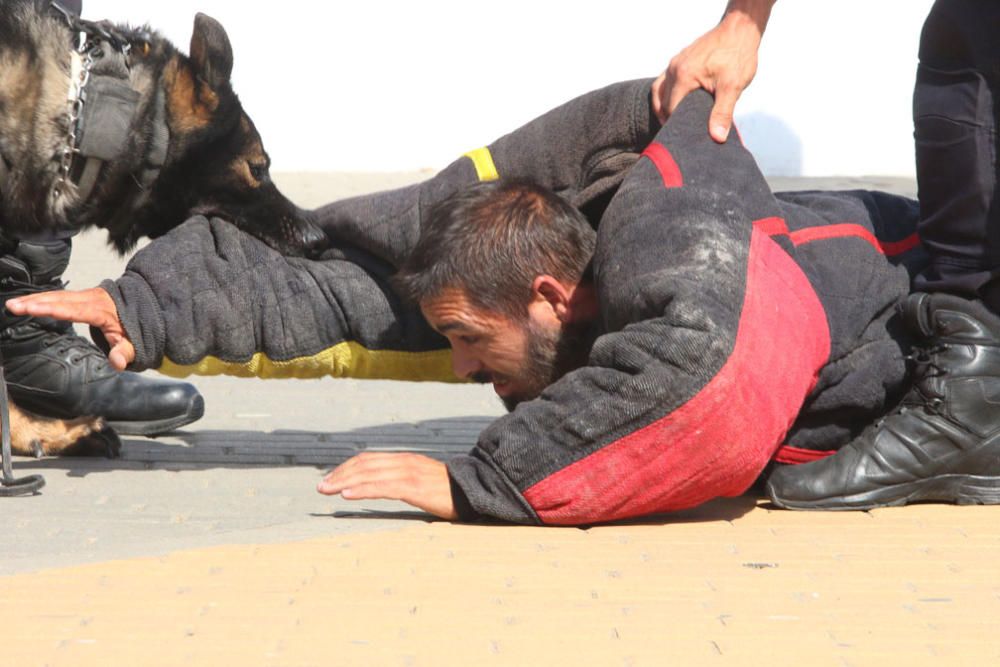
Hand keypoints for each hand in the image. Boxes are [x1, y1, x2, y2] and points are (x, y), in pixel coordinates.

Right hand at [5, 287, 135, 369]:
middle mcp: (91, 299)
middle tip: (13, 306)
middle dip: (35, 302)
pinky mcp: (80, 296)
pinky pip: (58, 296)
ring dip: (34, 299)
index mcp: (101, 310)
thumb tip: (118, 363)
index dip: (52, 309)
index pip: (73, 310)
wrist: (142, 308)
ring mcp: (85, 295)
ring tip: (13, 305)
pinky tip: (26, 302)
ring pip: (56, 295)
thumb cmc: (134, 328)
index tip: (32, 308)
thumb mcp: (133, 344)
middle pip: (59, 299)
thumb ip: (125, 353)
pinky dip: (41, 298)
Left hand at [317, 452, 456, 519]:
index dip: (347, 467)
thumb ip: (404, 481)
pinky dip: (361, 489)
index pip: (369, 459)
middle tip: (321, 486)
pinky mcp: (414, 487)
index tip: (331, 479)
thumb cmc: (450, 491)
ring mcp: (409, 473)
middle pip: (364, 464)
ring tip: (327, 490)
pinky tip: (347, 494)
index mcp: (405, 460)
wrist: (477, 490)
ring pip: (369, 473)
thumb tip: (383, 488)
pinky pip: (382, 487)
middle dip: (339, 474)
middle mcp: (404, 462)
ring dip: (343, 481)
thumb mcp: (423, 481)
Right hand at [651, 0, 773, 141]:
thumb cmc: (737, 55)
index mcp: (683, 77)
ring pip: (660, 91)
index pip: (671, 110)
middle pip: (662, 102)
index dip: (676, 126)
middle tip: (680, 134)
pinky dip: (666, 94)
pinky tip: (676, 102)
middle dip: (669, 119)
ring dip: (663, 107)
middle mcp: (673, 69)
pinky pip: (665, 80)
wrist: (740, 30)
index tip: (684, 138)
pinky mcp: (680, 59)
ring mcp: (675, 63)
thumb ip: (722, 113)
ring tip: (673, 122)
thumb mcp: (732, 87)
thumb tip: (717, 137)